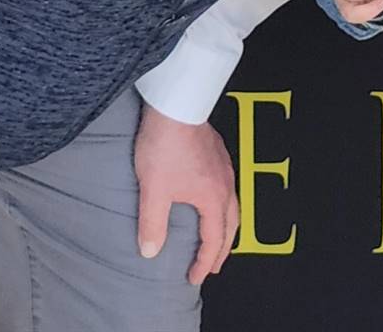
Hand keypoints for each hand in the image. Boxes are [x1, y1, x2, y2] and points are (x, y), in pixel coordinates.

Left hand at [134, 101, 239, 285]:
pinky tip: (210, 199)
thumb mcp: (154, 189)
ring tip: (216, 236)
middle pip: (231, 225)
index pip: (214, 240)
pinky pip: (227, 187)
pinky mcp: (217, 152)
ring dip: (225, 226)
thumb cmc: (166, 144)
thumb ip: (152, 224)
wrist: (176, 105)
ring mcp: (224, 167)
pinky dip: (222, 205)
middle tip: (213, 265)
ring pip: (232, 205)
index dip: (204, 262)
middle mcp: (225, 184)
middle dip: (222, 249)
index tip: (195, 277)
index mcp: (213, 198)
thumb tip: (150, 251)